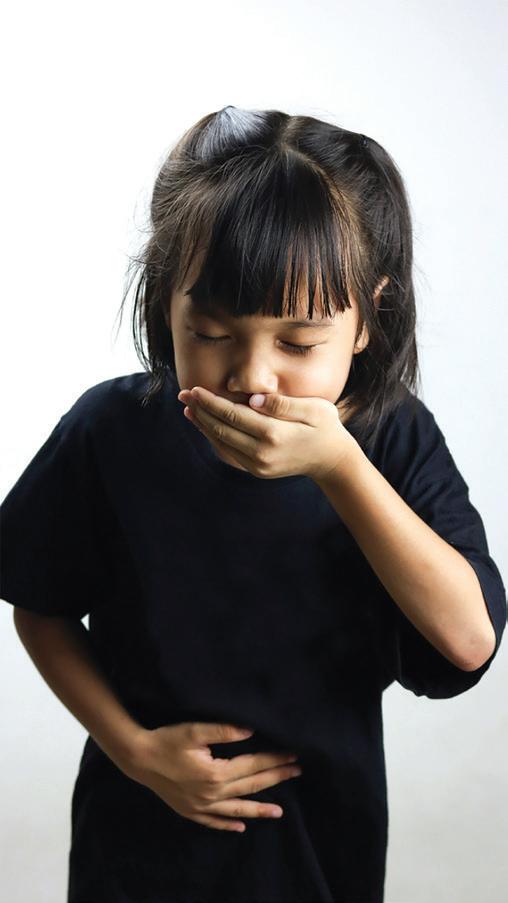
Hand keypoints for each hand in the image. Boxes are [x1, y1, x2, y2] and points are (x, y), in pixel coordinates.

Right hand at [124, 721, 302, 832]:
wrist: (138, 758)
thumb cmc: (166, 740)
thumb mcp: (195, 730)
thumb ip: (224, 731)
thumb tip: (251, 731)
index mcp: (215, 774)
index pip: (252, 765)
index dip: (273, 759)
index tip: (292, 756)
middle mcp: (211, 794)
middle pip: (250, 786)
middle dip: (275, 778)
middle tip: (296, 773)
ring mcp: (200, 806)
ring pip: (236, 808)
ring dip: (259, 809)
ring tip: (279, 812)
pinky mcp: (189, 811)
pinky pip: (214, 821)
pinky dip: (228, 823)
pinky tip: (241, 826)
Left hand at [178, 386, 357, 481]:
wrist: (332, 460)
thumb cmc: (325, 427)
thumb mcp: (315, 409)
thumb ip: (284, 403)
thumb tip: (255, 400)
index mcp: (274, 434)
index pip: (233, 415)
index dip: (211, 402)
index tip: (195, 390)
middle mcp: (262, 453)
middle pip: (222, 429)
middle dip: (201, 411)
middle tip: (183, 394)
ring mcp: (258, 465)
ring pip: (222, 443)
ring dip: (203, 425)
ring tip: (188, 408)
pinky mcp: (257, 470)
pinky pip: (230, 452)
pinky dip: (215, 437)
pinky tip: (206, 424)